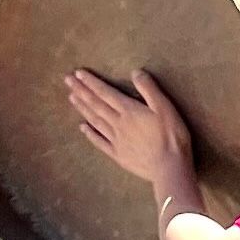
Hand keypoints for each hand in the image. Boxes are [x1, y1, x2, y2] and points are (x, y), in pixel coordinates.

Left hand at [64, 66, 196, 191]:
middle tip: (67, 80)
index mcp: (129, 111)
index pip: (106, 93)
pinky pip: (100, 142)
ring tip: (71, 97)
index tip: (78, 73)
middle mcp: (118, 123)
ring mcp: (116, 140)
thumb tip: (135, 72)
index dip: (92, 82)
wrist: (169, 168)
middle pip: (96, 105)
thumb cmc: (171, 137)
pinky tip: (82, 127)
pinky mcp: (118, 154)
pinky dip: (90, 133)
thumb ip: (150, 90)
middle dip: (81, 91)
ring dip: (82, 108)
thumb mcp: (165, 108)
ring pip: (95, 120)